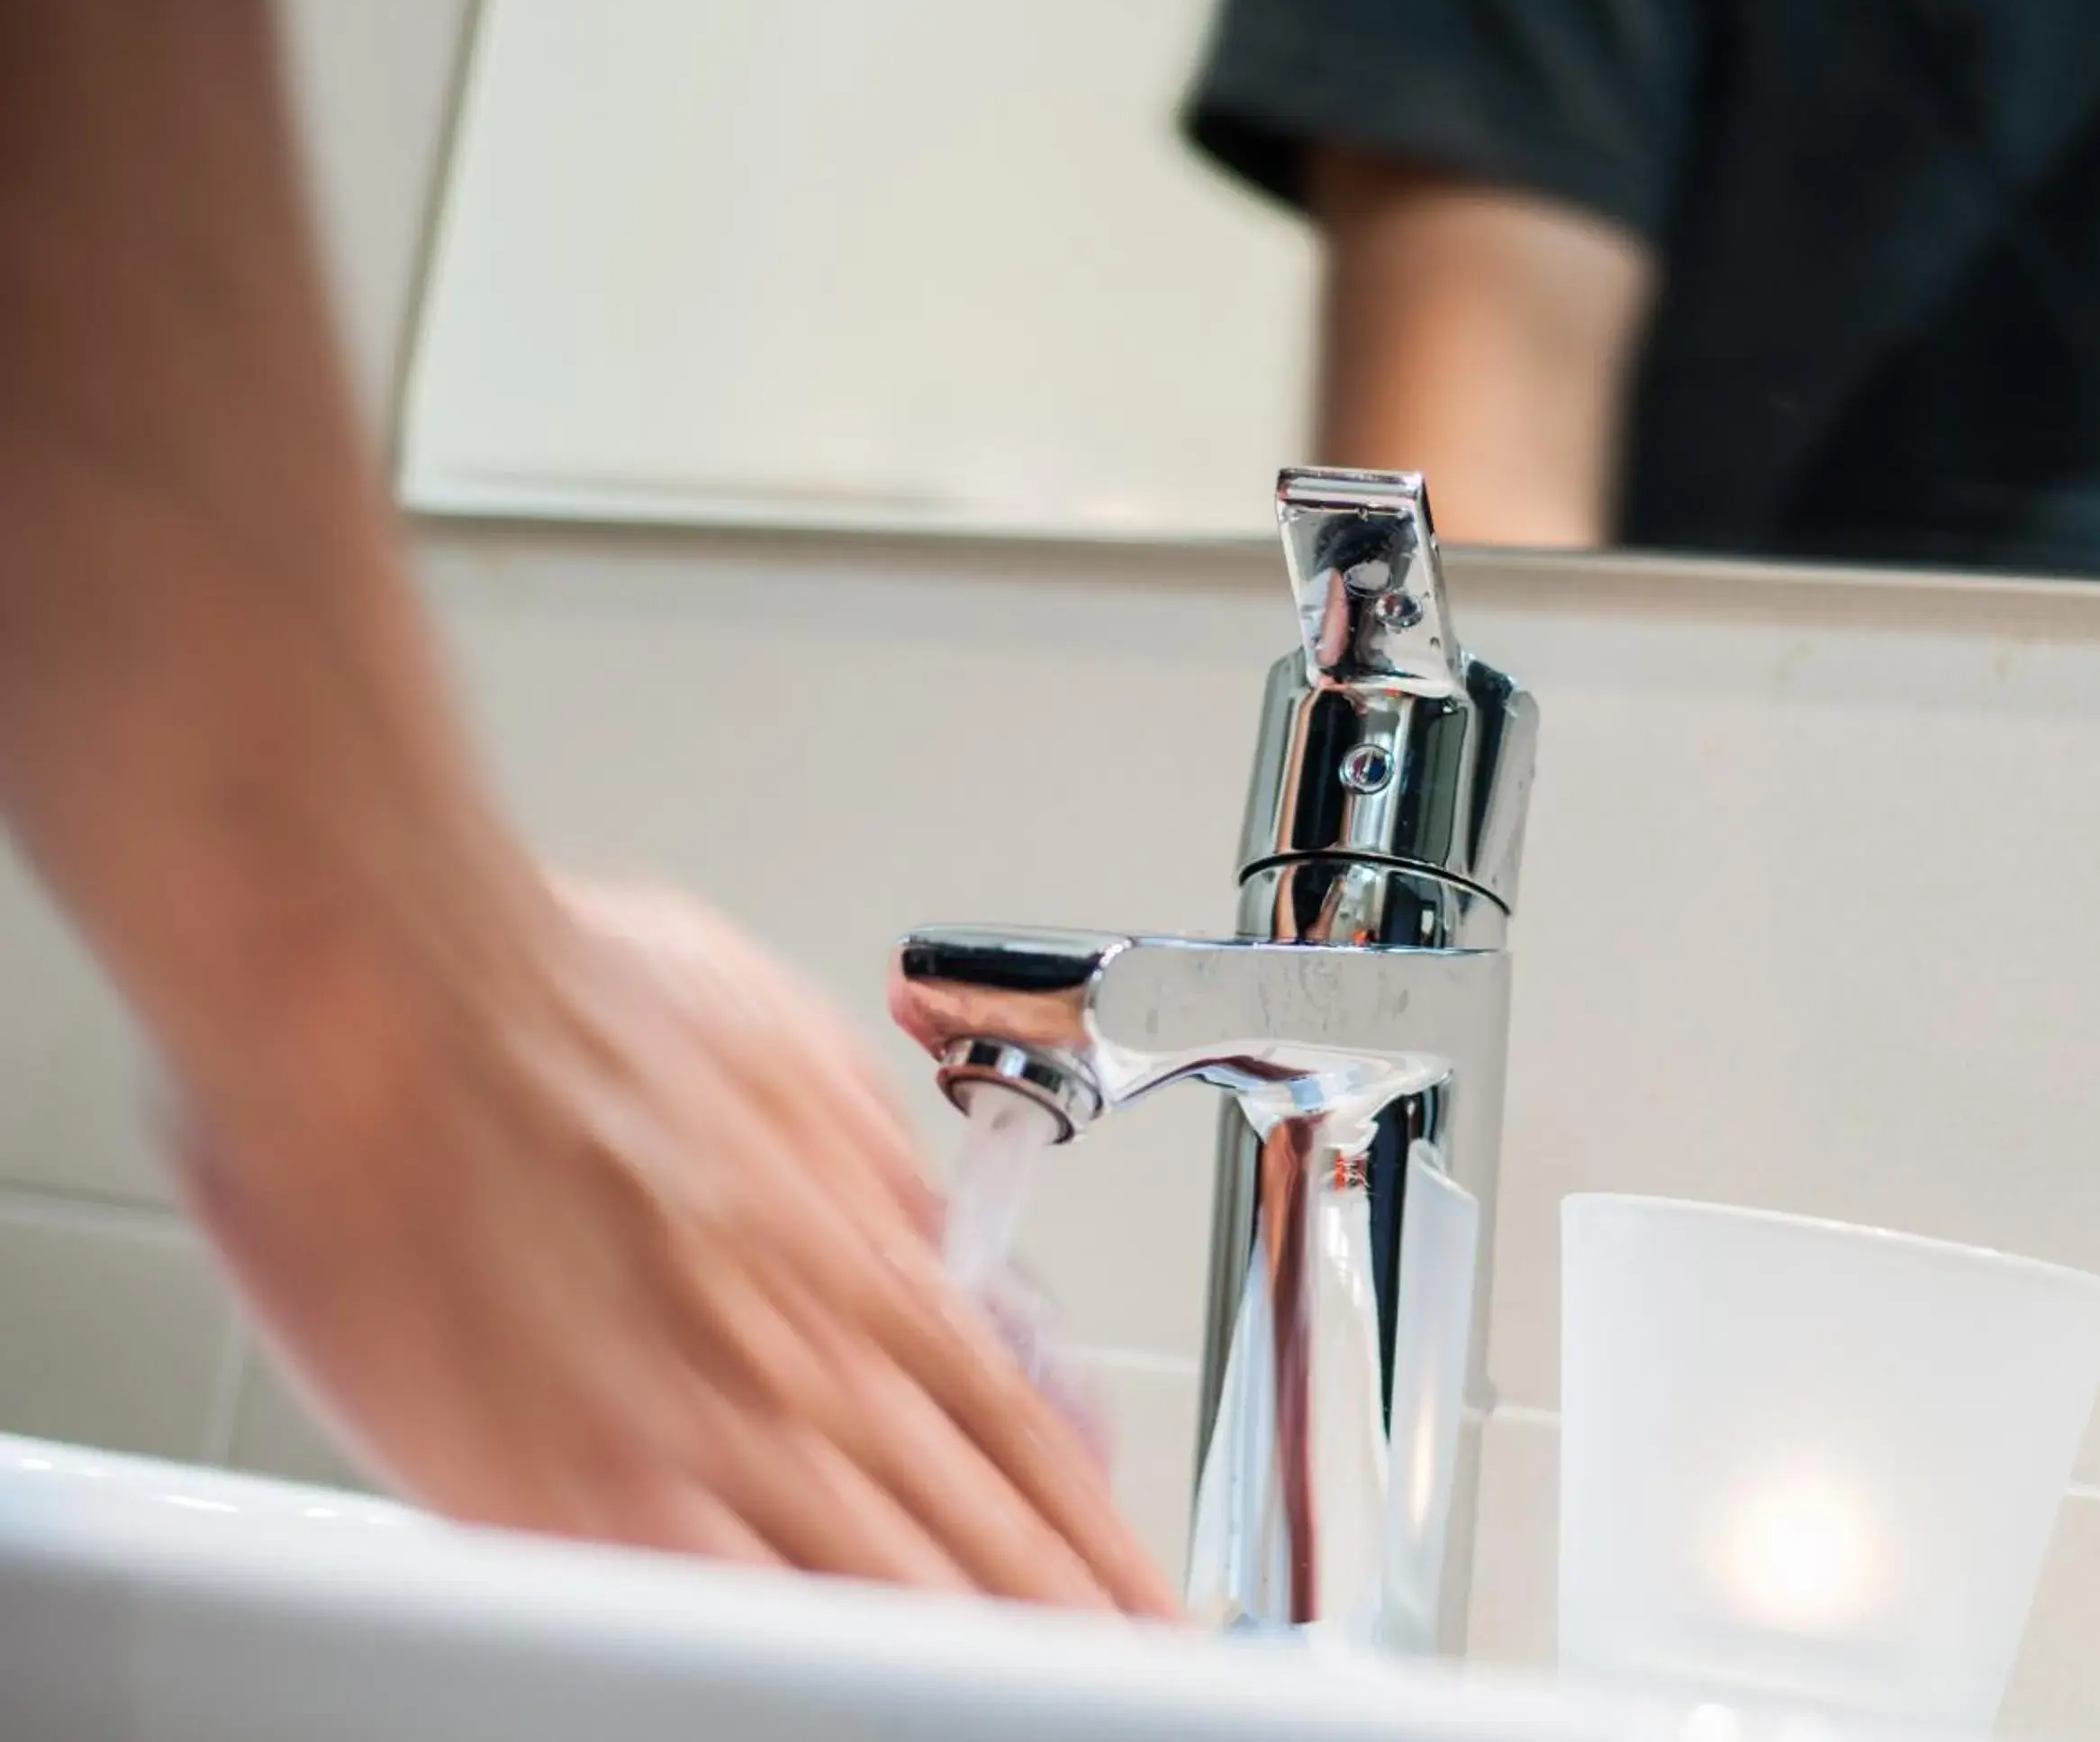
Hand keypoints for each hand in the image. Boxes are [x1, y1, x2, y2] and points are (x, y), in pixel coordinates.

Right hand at [179, 877, 1177, 1615]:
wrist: (399, 991)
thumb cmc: (560, 992)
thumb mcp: (784, 1047)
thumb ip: (866, 1160)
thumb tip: (922, 1227)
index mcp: (858, 1256)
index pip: (1028, 1432)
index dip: (1096, 1529)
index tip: (1140, 1590)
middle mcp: (807, 1358)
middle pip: (985, 1532)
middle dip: (1070, 1620)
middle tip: (1129, 1678)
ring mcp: (704, 1432)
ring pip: (888, 1587)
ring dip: (978, 1657)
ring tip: (1050, 1706)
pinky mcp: (583, 1493)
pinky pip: (727, 1613)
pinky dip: (807, 1663)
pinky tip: (851, 1696)